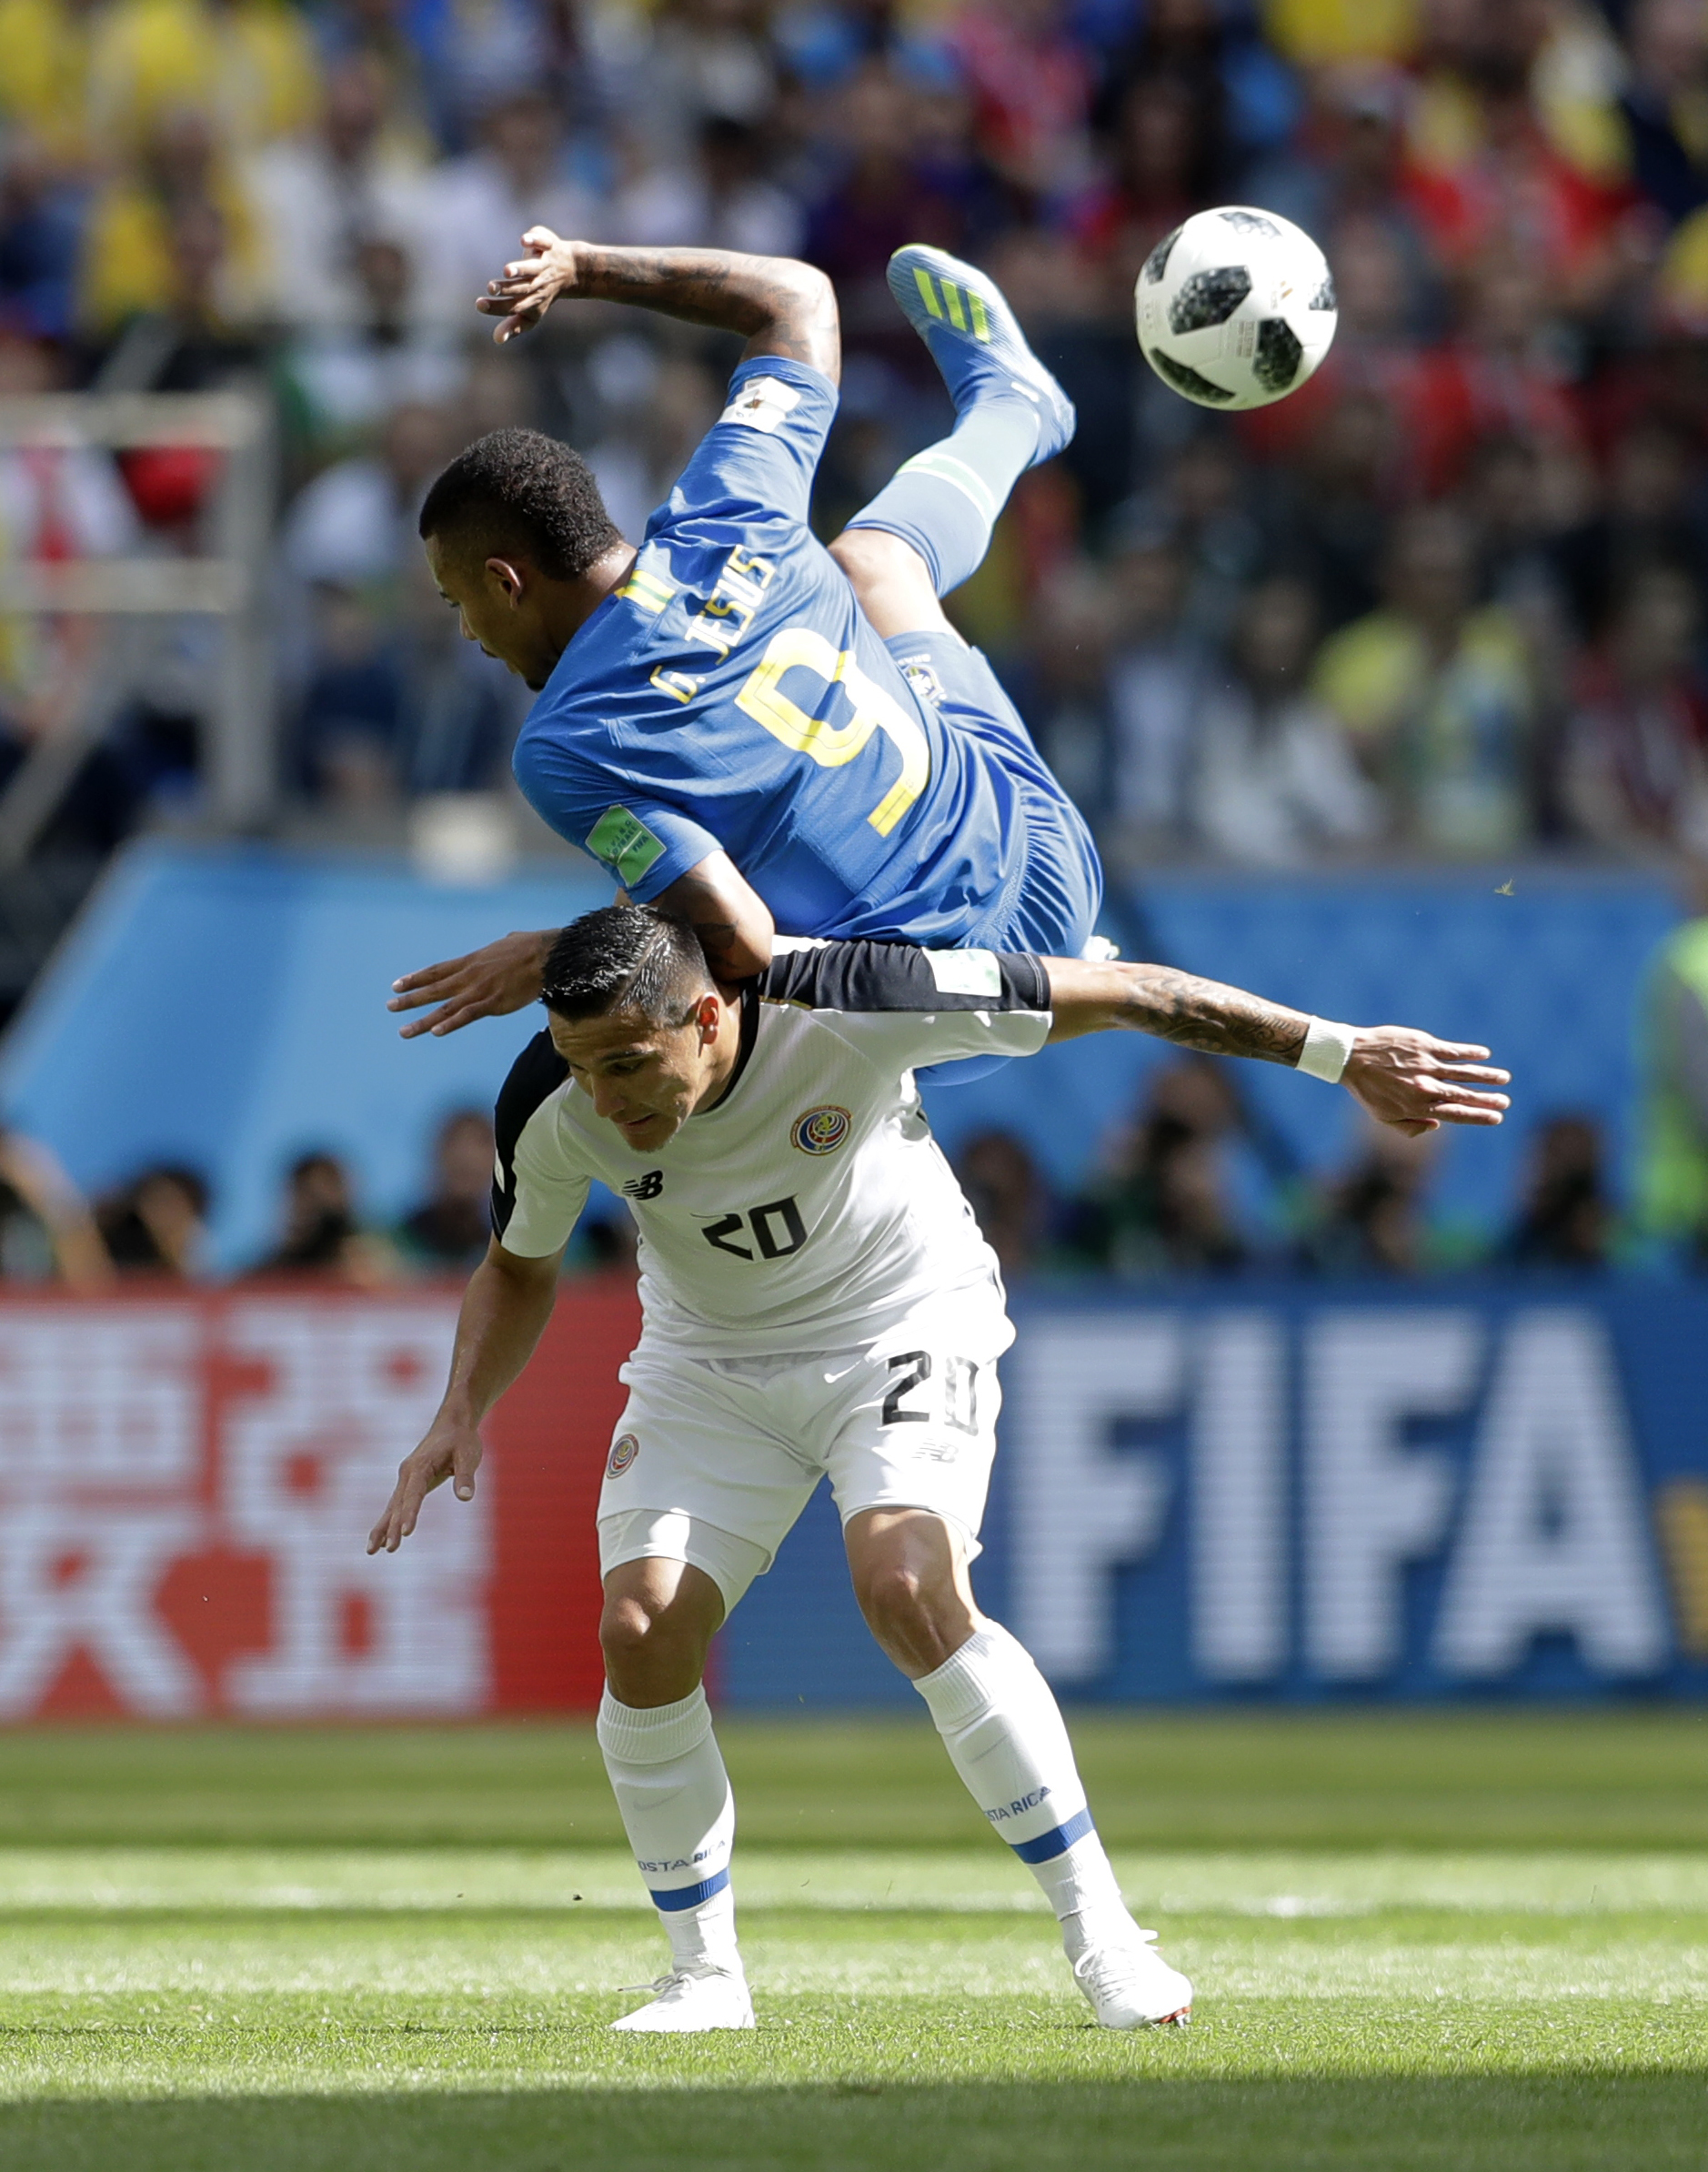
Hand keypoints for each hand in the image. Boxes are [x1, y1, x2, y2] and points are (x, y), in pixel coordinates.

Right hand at [367, 1412, 482, 1553]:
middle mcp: (407, 1473)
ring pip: (392, 1507)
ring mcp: (405, 1478)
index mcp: (421, 1466)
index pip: (414, 1493)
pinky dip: (386, 1522)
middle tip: (391, 1549)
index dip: (410, 1513)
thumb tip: (465, 1498)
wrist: (452, 1424)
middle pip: (399, 1504)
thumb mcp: (469, 1455)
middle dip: (393, 1527)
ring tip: (371, 1551)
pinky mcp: (408, 1483)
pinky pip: (395, 1505)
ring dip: (383, 1528)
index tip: (405, 1532)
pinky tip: (379, 1541)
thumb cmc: (461, 1440)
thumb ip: (466, 1476)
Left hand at [389, 928, 550, 1037]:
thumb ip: (502, 945)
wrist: (546, 956)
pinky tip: (436, 1032)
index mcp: (471, 961)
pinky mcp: (493, 1003)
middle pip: (433, 989)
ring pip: (445, 1008)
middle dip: (410, 999)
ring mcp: (479, 990)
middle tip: (389, 1007)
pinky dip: (451, 1024)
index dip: (415, 978)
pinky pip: (467, 1016)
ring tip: (403, 1031)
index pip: (436, 971)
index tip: (396, 985)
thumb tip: (507, 940)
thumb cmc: (532, 947)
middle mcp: (469, 976)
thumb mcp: (510, 941)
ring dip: (423, 1021)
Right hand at [475, 227, 580, 342]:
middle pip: (522, 289)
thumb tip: (496, 340)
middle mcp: (538, 283)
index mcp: (532, 300)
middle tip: (491, 288)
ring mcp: (544, 264)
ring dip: (520, 269)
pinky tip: (523, 241)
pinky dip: (534, 240)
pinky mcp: (548, 245)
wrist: (573, 271)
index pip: (513, 307)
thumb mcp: (531, 313)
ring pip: (532, 268)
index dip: (497, 307)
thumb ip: (514, 326)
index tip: (479, 305)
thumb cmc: (544, 293)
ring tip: (507, 271)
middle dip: (506, 289)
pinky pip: (542, 242)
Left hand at [1342, 1028, 1510, 1137]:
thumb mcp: (1383, 1117)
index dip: (1478, 1116)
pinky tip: (1484, 1053)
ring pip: (1463, 1072)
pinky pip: (1452, 1050)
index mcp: (1417, 1107)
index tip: (1497, 1117)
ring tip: (1504, 1078)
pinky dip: (1469, 1052)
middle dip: (1487, 1099)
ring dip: (1486, 1076)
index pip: (1455, 1113)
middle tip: (1506, 1101)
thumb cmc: (1367, 1089)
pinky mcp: (1423, 1044)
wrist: (1350, 1057)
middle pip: (1463, 1095)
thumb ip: (1411, 1127)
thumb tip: (1437, 1125)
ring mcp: (1425, 1064)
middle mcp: (1425, 1087)